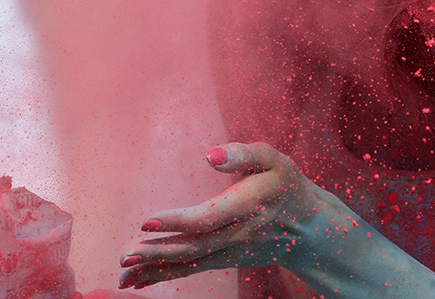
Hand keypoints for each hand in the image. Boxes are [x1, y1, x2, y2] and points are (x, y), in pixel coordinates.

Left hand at [118, 142, 354, 288]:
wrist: (311, 228)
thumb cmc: (285, 184)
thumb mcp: (272, 159)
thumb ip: (242, 154)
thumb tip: (209, 155)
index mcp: (248, 205)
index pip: (210, 217)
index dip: (178, 221)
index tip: (147, 221)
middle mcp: (239, 234)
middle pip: (195, 247)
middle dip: (158, 253)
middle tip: (126, 256)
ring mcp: (232, 251)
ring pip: (191, 263)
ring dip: (157, 269)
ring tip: (124, 274)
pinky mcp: (226, 259)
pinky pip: (194, 269)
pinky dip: (167, 275)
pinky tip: (140, 280)